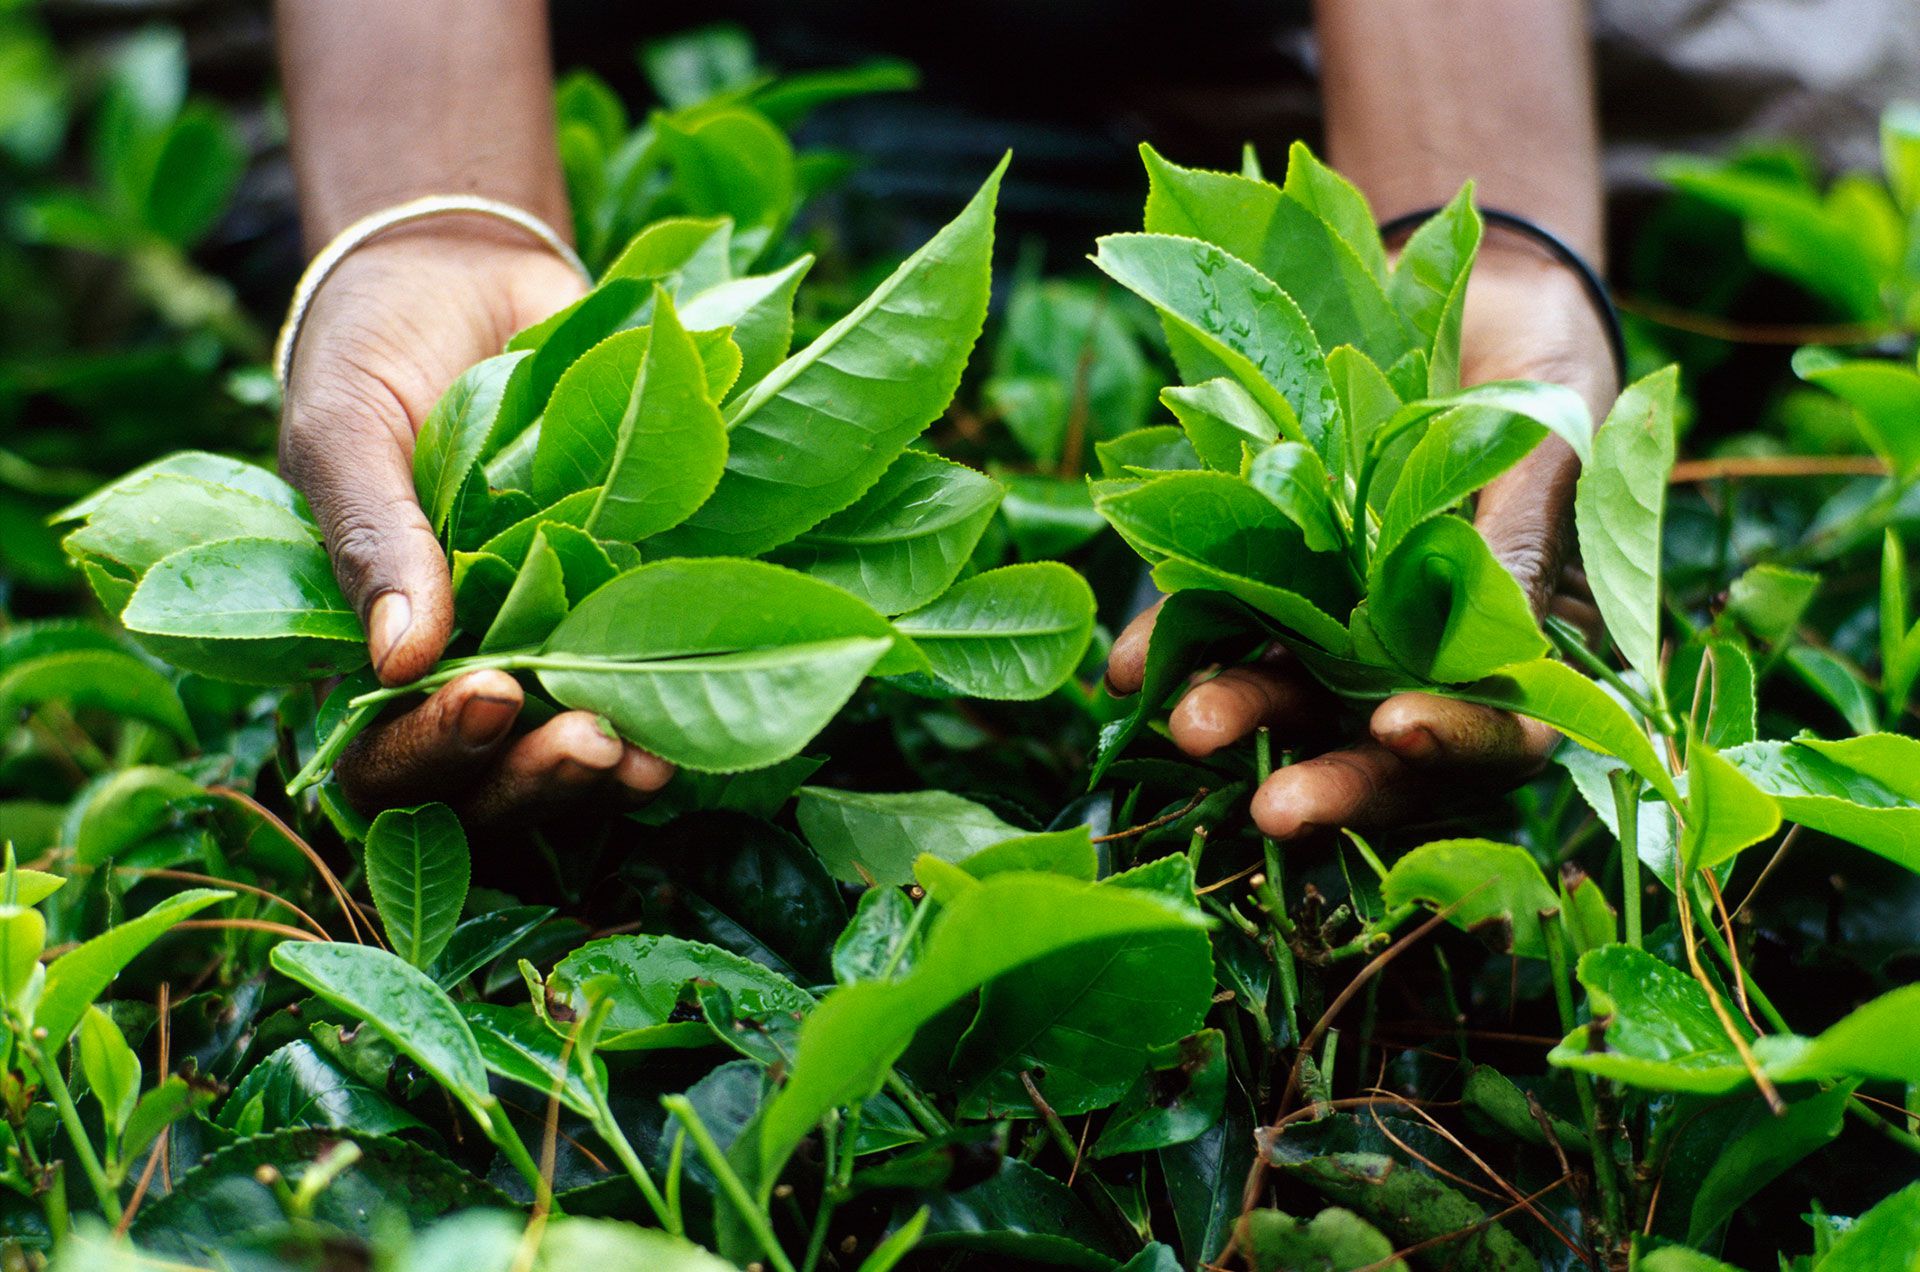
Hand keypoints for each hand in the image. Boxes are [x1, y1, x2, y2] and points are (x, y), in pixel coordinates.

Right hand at [279, 219, 673, 823]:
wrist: (471, 276)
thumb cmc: (379, 355)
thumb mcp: (345, 431)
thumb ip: (369, 539)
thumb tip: (398, 661)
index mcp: (373, 646)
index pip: (386, 758)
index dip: (433, 754)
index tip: (489, 696)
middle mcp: (462, 665)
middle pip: (487, 784)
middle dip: (534, 779)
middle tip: (587, 741)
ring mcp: (547, 642)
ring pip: (567, 756)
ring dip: (606, 773)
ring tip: (644, 756)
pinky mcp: (623, 603)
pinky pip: (647, 686)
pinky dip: (672, 715)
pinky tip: (689, 726)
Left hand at [1105, 238, 1617, 840]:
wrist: (1472, 291)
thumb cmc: (1544, 371)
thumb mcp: (1548, 443)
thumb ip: (1522, 538)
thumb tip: (1506, 642)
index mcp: (1524, 644)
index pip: (1501, 733)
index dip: (1453, 745)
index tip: (1396, 729)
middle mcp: (1428, 652)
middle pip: (1383, 743)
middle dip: (1332, 777)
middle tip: (1273, 810)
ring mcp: (1345, 621)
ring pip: (1295, 693)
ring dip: (1243, 715)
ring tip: (1186, 727)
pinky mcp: (1277, 573)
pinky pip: (1225, 619)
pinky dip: (1179, 644)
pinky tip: (1129, 671)